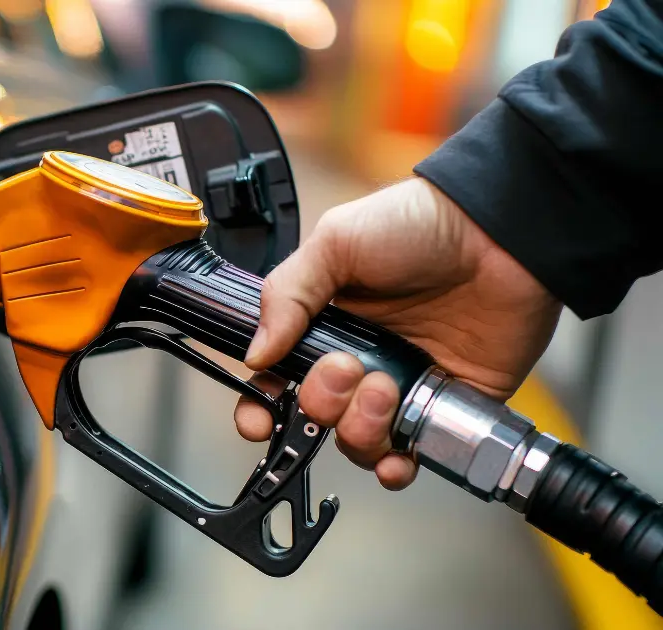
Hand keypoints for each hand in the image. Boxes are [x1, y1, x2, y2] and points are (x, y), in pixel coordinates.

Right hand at [233, 178, 561, 489]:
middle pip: (314, 416)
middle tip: (347, 368)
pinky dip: (397, 468)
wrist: (502, 235)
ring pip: (357, 442)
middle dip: (322, 403)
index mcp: (323, 326)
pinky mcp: (443, 406)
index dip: (260, 407)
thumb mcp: (336, 242)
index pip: (276, 379)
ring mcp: (400, 387)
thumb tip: (255, 354)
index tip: (259, 419)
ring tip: (385, 389)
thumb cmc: (420, 225)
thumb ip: (287, 294)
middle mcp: (357, 362)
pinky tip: (398, 454)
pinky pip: (411, 457)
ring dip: (361, 430)